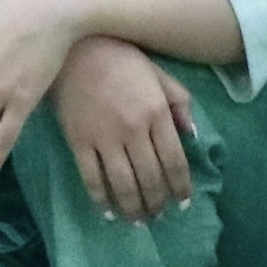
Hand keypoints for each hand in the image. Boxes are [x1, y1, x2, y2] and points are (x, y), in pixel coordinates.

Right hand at [54, 35, 199, 222]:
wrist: (76, 46)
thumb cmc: (121, 58)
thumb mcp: (158, 73)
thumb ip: (179, 103)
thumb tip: (191, 136)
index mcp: (156, 112)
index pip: (174, 161)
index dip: (180, 187)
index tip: (183, 204)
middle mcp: (134, 130)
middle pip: (150, 179)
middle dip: (158, 203)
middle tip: (159, 216)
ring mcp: (104, 138)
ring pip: (123, 185)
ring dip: (133, 208)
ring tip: (139, 220)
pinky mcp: (78, 141)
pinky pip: (91, 178)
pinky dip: (101, 200)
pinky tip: (108, 212)